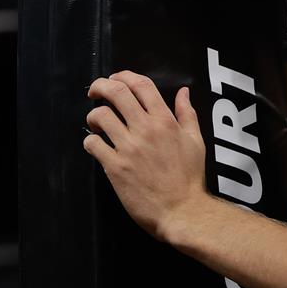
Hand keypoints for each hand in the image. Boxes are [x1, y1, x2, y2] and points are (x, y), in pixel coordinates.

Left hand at [83, 71, 207, 240]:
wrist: (182, 211)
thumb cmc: (190, 179)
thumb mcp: (196, 141)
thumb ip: (187, 114)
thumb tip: (184, 92)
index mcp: (166, 121)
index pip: (141, 85)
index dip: (123, 76)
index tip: (115, 79)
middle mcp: (146, 130)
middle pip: (116, 93)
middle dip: (100, 86)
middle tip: (95, 91)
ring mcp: (129, 148)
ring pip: (100, 116)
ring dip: (94, 116)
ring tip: (96, 124)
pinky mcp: (115, 167)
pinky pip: (93, 144)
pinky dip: (90, 141)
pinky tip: (96, 146)